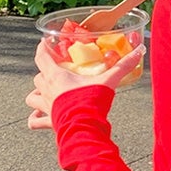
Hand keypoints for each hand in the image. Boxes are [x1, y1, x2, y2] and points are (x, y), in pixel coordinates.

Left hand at [26, 34, 144, 130]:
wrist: (84, 128)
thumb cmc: (91, 102)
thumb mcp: (108, 80)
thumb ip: (123, 66)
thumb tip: (138, 52)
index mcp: (56, 76)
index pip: (42, 57)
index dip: (42, 48)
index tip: (44, 43)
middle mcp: (47, 90)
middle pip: (38, 76)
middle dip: (44, 72)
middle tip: (54, 70)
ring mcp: (46, 107)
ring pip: (32, 97)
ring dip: (36, 93)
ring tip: (44, 92)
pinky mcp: (48, 122)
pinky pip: (35, 121)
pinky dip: (35, 118)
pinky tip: (39, 116)